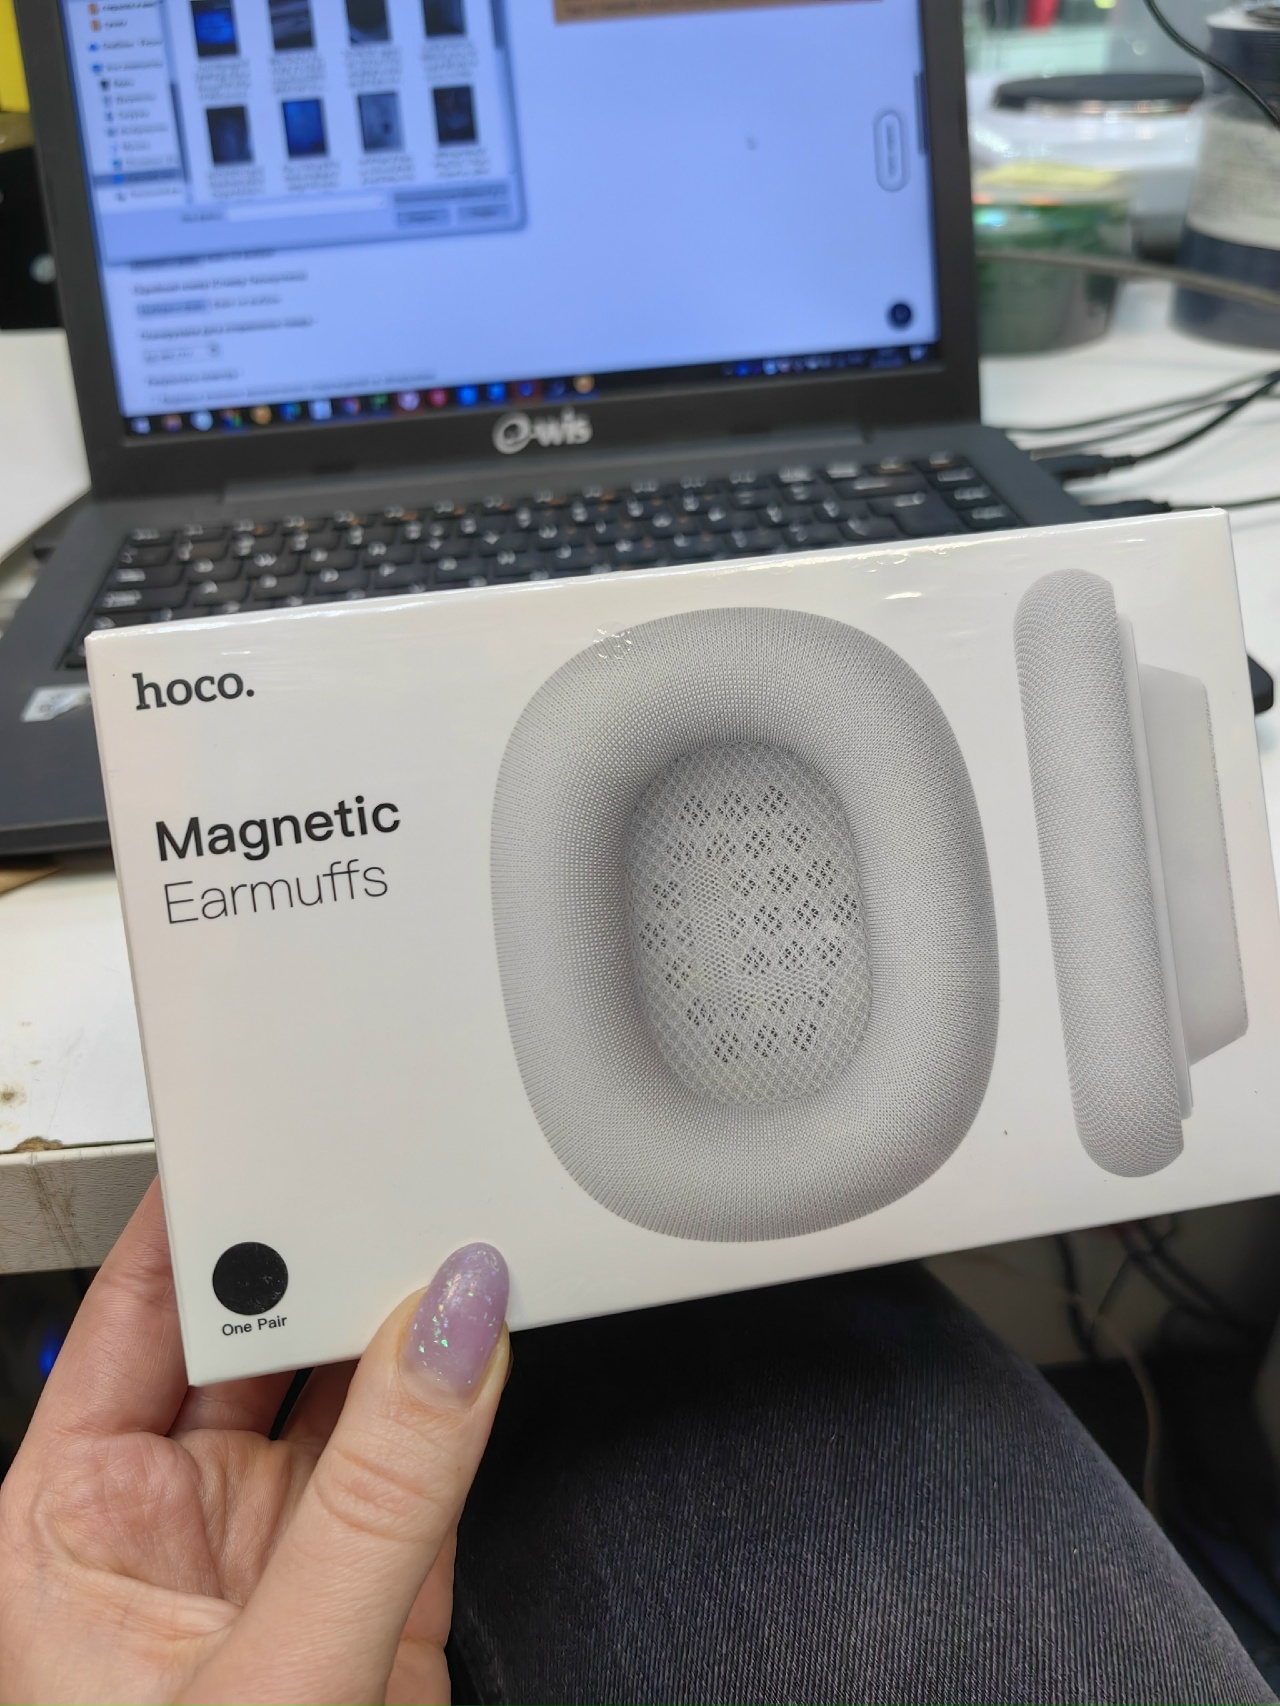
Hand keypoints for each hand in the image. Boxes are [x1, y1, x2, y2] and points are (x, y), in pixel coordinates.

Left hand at [0, 1182, 508, 1705]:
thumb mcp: (268, 1680)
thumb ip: (370, 1507)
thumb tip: (449, 1343)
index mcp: (81, 1521)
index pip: (139, 1314)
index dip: (204, 1221)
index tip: (275, 1140)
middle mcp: (182, 1522)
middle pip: (260, 1334)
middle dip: (326, 1259)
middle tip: (391, 1189)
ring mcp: (290, 1554)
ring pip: (356, 1390)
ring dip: (408, 1322)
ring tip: (457, 1249)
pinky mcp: (386, 1588)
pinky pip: (434, 1456)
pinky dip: (471, 1394)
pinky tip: (491, 1338)